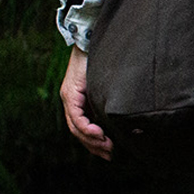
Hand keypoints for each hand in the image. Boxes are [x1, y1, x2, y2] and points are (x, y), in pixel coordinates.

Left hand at [60, 46, 112, 160]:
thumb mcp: (107, 85)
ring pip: (76, 127)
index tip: (109, 152)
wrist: (92, 39)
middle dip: (94, 146)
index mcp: (78, 100)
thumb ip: (109, 100)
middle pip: (78, 132)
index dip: (94, 143)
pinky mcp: (70, 93)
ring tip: (107, 148)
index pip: (82, 128)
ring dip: (91, 140)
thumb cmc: (103, 59)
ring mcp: (68, 97)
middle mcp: (70, 100)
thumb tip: (125, 117)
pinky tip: (99, 134)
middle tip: (109, 155)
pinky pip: (77, 117)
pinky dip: (87, 128)